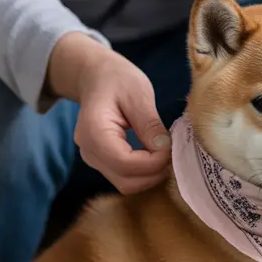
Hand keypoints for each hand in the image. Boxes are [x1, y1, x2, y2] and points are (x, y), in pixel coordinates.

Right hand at [46, 33, 171, 193]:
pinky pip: (125, 177)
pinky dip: (143, 173)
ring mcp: (93, 159)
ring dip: (150, 175)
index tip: (170, 146)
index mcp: (93, 130)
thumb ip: (150, 124)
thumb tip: (164, 149)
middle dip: (154, 172)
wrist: (95, 76)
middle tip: (173, 153)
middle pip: (126, 181)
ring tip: (165, 154)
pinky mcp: (101, 162)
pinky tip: (155, 156)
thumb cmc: (116, 79)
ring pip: (126, 184)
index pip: (125, 163)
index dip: (153, 162)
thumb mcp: (138, 93)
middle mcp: (88, 151)